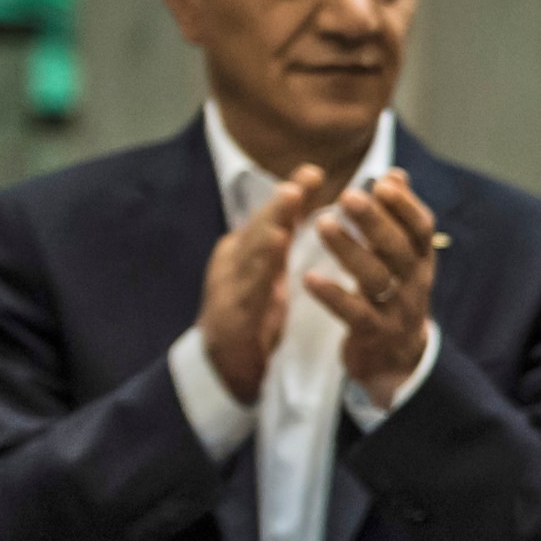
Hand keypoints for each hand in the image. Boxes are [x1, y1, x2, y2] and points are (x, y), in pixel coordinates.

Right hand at [199, 166, 318, 403]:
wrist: (225, 368)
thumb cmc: (255, 314)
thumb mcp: (273, 272)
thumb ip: (287, 239)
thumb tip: (310, 202)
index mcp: (248, 251)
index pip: (272, 219)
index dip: (292, 196)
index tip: (315, 172)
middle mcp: (235, 263)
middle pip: (257, 230)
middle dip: (278, 207)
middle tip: (299, 185)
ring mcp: (228, 287)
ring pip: (249, 255)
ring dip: (267, 231)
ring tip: (285, 216)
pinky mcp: (230, 316)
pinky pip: (246, 291)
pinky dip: (258, 271)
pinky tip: (274, 254)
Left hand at [301, 169, 436, 408]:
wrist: (398, 359)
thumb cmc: (395, 296)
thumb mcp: (404, 258)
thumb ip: (398, 218)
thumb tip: (395, 173)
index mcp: (421, 260)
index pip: (421, 228)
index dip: (405, 205)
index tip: (382, 182)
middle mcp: (414, 283)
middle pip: (398, 248)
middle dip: (375, 221)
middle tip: (348, 196)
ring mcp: (395, 309)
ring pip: (375, 277)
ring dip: (349, 250)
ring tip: (322, 224)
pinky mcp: (373, 334)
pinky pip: (354, 313)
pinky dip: (333, 295)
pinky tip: (310, 278)